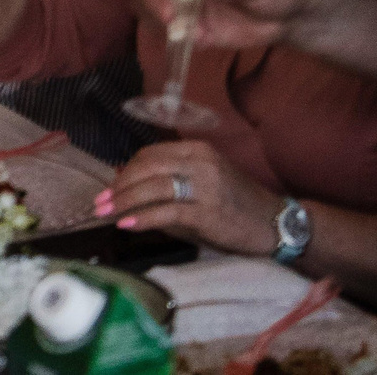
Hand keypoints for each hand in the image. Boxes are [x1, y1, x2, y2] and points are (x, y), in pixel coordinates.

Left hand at [95, 142, 285, 257]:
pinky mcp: (208, 211)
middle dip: (120, 185)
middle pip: (147, 166)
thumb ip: (170, 184)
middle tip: (100, 202)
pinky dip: (143, 217)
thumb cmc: (237, 205)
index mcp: (197, 150)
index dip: (126, 171)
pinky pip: (167, 211)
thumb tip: (128, 190)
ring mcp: (205, 185)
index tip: (111, 187)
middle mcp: (200, 161)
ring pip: (153, 186)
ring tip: (106, 213)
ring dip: (125, 200)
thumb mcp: (204, 184)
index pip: (150, 154)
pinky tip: (128, 224)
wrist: (276, 223)